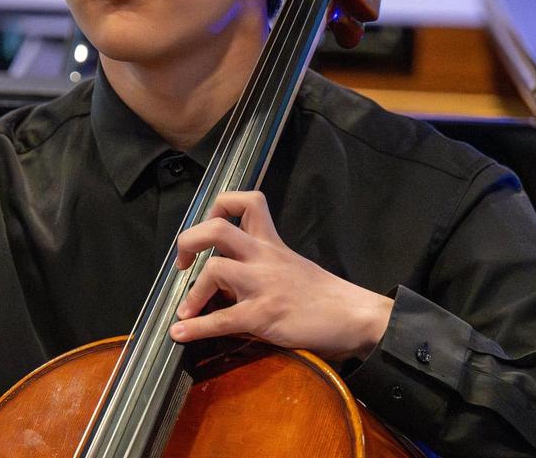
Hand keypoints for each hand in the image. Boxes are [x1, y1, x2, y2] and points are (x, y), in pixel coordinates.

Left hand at [168, 191, 393, 361]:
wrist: (355, 316)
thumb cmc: (324, 295)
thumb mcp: (291, 267)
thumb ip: (260, 267)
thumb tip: (223, 284)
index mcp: (272, 243)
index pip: (246, 202)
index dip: (217, 207)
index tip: (207, 231)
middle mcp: (264, 257)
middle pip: (217, 228)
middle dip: (189, 241)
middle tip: (182, 263)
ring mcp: (262, 285)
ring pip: (214, 270)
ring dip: (191, 292)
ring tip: (185, 310)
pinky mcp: (263, 315)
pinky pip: (221, 319)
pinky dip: (195, 328)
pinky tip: (180, 333)